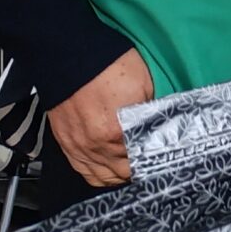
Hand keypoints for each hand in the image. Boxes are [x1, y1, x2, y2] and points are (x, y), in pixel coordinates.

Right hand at [45, 47, 154, 187]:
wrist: (68, 54)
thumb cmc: (107, 64)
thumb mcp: (144, 86)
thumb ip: (150, 114)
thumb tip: (158, 129)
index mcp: (116, 132)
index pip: (141, 160)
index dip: (155, 160)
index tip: (165, 158)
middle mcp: (94, 145)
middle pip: (122, 173)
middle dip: (139, 170)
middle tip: (152, 163)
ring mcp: (77, 146)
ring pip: (101, 177)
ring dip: (119, 175)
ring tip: (132, 169)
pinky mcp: (65, 142)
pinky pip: (83, 170)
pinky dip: (98, 174)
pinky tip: (109, 169)